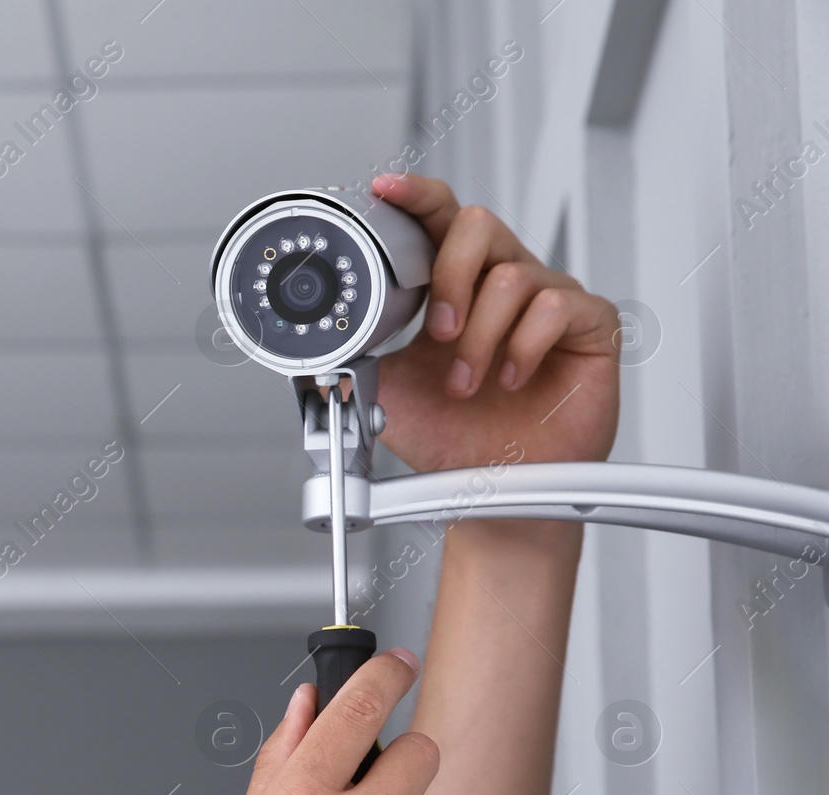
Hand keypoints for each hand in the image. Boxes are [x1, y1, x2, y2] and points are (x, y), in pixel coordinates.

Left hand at [368, 173, 621, 471]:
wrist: (492, 488)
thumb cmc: (451, 438)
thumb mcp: (387, 389)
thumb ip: (360, 350)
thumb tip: (323, 334)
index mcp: (454, 287)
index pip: (439, 220)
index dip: (416, 197)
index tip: (384, 190)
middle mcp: (501, 284)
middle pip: (478, 224)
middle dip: (450, 276)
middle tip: (438, 332)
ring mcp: (548, 301)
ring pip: (512, 275)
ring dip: (480, 336)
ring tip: (468, 382)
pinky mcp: (589, 326)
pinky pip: (556, 307)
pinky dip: (522, 345)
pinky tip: (511, 378)